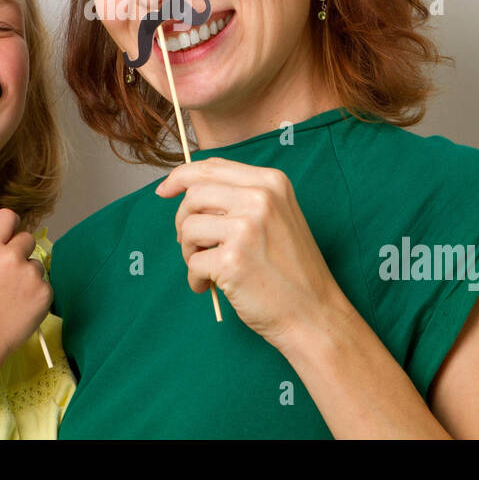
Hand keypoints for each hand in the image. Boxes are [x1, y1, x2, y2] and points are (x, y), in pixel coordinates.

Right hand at [0, 208, 51, 365]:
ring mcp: (31, 275)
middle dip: (20, 252)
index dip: (10, 224)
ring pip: (36, 264)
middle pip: (27, 238)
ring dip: (28, 276)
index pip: (7, 216)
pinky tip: (21, 308)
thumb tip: (4, 243)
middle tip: (9, 274)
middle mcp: (12, 257)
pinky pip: (44, 285)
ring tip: (12, 298)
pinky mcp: (45, 292)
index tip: (11, 232)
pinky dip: (36, 295)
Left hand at [156, 156, 344, 350]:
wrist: (314, 312)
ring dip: (189, 251)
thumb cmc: (291, 268)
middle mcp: (260, 198)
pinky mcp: (233, 261)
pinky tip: (213, 287)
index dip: (180, 177)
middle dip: (183, 220)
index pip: (211, 167)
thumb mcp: (277, 215)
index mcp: (271, 182)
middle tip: (193, 245)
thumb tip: (186, 188)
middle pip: (193, 194)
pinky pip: (193, 263)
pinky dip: (196, 279)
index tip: (164, 190)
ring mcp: (247, 228)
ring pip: (188, 227)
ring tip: (208, 268)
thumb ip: (239, 196)